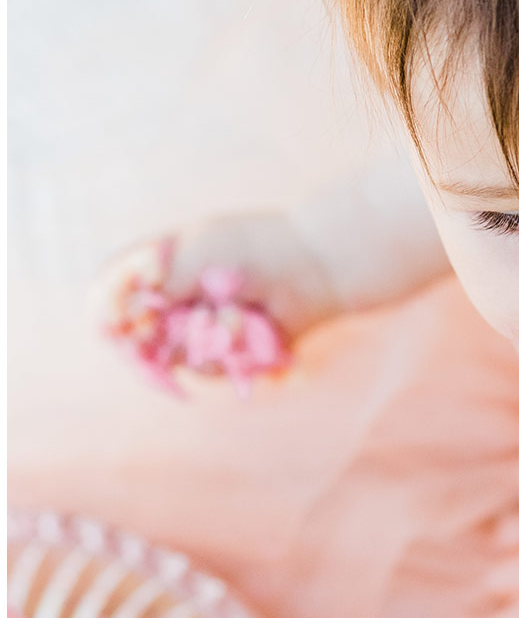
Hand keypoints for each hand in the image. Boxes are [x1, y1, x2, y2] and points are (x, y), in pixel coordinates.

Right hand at [92, 212, 341, 346]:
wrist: (312, 268)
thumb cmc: (251, 249)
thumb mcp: (191, 255)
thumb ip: (148, 286)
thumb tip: (116, 319)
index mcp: (155, 267)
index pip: (107, 292)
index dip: (108, 310)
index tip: (122, 319)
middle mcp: (172, 302)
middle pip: (134, 336)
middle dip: (158, 330)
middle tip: (193, 311)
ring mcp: (198, 329)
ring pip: (173, 356)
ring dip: (204, 334)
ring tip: (236, 309)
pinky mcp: (226, 354)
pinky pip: (207, 368)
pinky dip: (229, 346)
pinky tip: (251, 324)